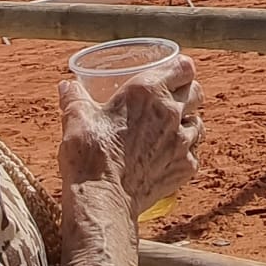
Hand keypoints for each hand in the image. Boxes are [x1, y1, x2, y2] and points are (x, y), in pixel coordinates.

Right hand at [59, 56, 202, 220]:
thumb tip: (67, 86)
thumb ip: (74, 97)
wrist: (102, 198)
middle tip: (171, 99)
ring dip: (188, 123)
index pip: (184, 67)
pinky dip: (185, 153)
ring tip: (172, 129)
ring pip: (199, 123)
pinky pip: (194, 154)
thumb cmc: (90, 154)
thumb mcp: (76, 117)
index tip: (173, 72)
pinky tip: (169, 157)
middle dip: (187, 93)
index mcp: (148, 91)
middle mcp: (171, 112)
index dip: (180, 68)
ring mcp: (181, 141)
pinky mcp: (184, 167)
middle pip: (197, 92)